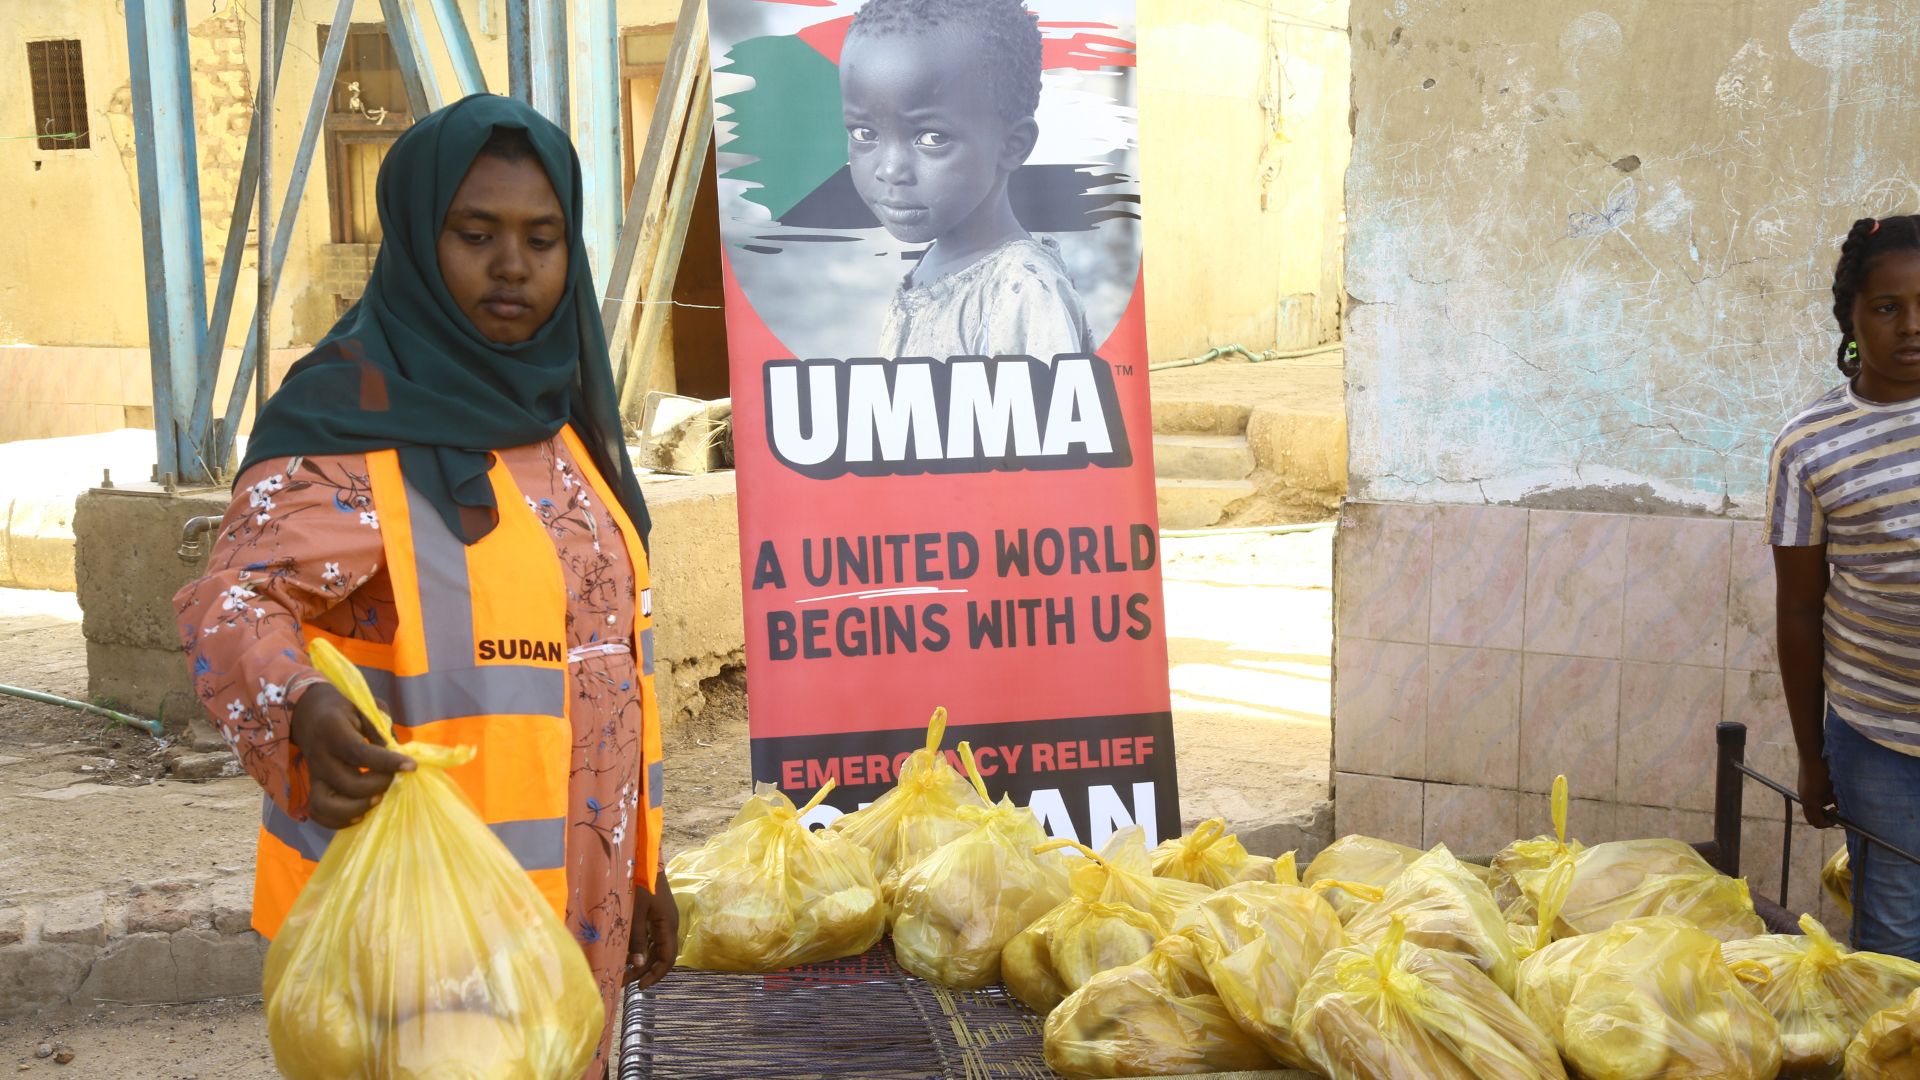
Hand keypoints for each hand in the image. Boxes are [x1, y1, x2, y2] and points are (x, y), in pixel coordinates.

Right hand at [289, 683, 414, 829]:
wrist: (308, 713)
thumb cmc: (344, 709)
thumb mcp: (364, 706)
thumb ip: (381, 729)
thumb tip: (398, 756)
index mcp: (332, 730)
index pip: (359, 752)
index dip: (387, 763)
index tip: (411, 767)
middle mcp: (320, 756)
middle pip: (347, 784)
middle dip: (378, 786)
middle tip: (394, 780)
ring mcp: (314, 775)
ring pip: (326, 805)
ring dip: (357, 809)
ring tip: (377, 800)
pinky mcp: (313, 787)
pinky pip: (319, 813)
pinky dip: (340, 820)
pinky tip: (361, 813)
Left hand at [625, 869, 677, 988]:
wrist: (644, 857)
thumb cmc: (640, 883)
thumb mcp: (636, 913)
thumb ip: (638, 939)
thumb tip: (638, 965)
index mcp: (668, 926)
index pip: (667, 959)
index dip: (656, 975)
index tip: (640, 987)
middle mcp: (669, 925)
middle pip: (660, 955)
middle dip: (643, 971)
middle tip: (622, 982)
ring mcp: (663, 918)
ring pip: (655, 947)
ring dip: (640, 960)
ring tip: (621, 971)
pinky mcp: (656, 913)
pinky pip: (651, 937)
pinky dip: (640, 948)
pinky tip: (626, 953)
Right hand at [1799, 756, 1837, 827]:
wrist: (1812, 751)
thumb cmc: (1826, 771)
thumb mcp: (1836, 790)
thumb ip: (1840, 803)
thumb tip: (1846, 812)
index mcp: (1810, 803)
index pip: (1818, 822)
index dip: (1830, 823)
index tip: (1839, 814)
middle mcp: (1803, 799)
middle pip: (1812, 817)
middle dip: (1825, 817)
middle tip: (1837, 811)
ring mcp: (1802, 791)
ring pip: (1812, 807)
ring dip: (1823, 806)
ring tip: (1834, 796)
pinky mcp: (1803, 784)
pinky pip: (1811, 798)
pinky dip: (1820, 799)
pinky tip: (1828, 788)